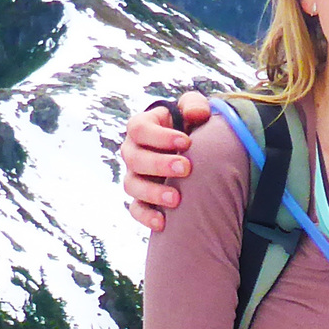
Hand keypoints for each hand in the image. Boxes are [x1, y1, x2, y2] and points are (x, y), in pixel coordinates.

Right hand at [120, 90, 211, 229]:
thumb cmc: (190, 126)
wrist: (193, 152)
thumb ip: (194, 104)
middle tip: (186, 168)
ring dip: (153, 192)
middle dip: (159, 164)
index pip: (139, 129)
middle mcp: (133, 152)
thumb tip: (196, 114)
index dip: (159, 136)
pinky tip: (163, 223)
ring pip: (132, 185)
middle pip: (134, 158)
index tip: (186, 142)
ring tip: (177, 199)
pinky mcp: (142, 198)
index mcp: (141, 128)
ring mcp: (135, 176)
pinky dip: (147, 217)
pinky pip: (136, 209)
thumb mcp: (193, 110)